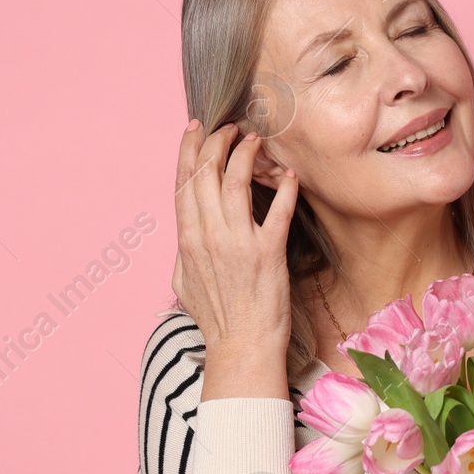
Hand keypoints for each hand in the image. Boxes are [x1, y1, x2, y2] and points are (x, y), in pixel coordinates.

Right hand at [172, 121, 297, 382]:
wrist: (242, 347)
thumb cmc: (217, 318)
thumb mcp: (185, 281)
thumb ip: (185, 249)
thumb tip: (187, 229)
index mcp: (187, 240)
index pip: (183, 182)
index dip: (188, 149)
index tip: (195, 127)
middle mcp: (208, 236)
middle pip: (205, 173)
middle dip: (216, 141)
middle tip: (229, 126)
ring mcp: (237, 243)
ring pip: (235, 182)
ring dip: (245, 155)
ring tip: (254, 139)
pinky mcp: (267, 253)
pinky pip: (278, 210)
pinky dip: (285, 188)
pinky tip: (290, 173)